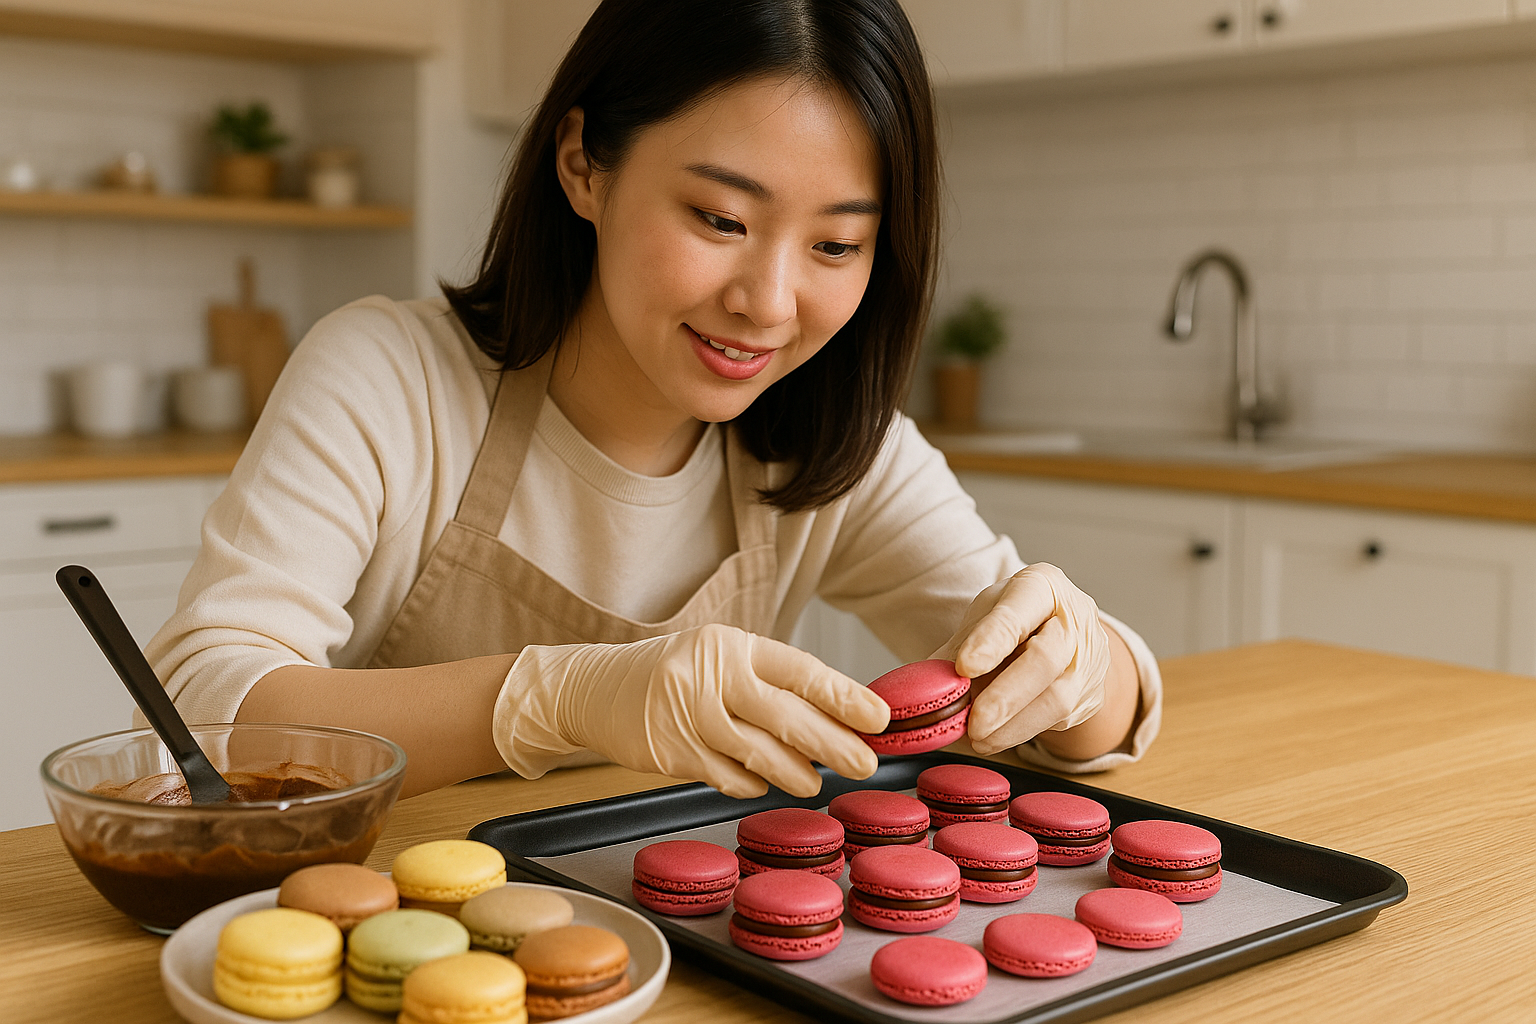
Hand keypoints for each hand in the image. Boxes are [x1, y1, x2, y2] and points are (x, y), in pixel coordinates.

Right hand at [494, 623, 889, 798]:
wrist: (592, 687)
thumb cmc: (671, 672)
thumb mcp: (718, 656)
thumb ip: (767, 680)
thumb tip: (836, 714)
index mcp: (731, 645)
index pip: (800, 670)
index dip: (843, 696)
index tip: (878, 717)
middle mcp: (712, 676)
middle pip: (787, 717)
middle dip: (834, 744)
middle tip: (866, 763)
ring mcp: (688, 716)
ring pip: (760, 754)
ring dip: (797, 772)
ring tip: (817, 782)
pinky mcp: (670, 752)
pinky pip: (726, 776)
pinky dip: (750, 783)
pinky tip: (761, 782)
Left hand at [932, 564, 1109, 755]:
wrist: (1063, 634)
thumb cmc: (1016, 621)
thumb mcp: (983, 618)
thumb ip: (957, 647)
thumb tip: (922, 683)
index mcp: (1043, 587)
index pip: (1017, 613)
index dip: (990, 642)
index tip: (963, 668)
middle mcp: (1075, 620)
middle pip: (1046, 659)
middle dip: (1006, 696)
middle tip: (974, 722)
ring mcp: (1089, 660)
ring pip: (1057, 698)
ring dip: (1012, 725)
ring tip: (976, 737)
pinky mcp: (1091, 697)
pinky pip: (1057, 720)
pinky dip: (1019, 732)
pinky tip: (993, 739)